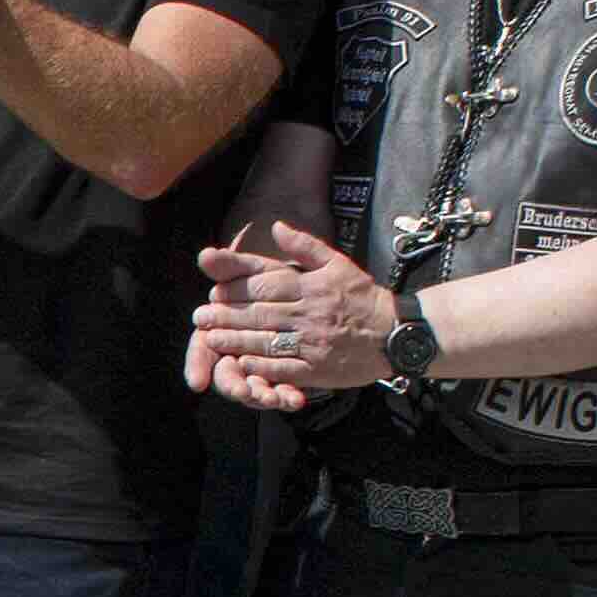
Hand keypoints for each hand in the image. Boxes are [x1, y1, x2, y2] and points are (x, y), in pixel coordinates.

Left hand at [187, 221, 397, 410]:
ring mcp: (314, 342)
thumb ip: (305, 246)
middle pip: (261, 312)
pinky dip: (261, 366)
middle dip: (226, 315)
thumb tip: (276, 227)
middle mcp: (311, 312)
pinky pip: (285, 367)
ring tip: (210, 339)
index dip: (237, 288)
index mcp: (314, 286)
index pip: (267, 285)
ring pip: (267, 340)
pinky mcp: (318, 369)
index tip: (213, 290)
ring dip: (235, 340)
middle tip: (199, 317)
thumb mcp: (338, 263)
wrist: (397, 333)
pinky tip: (240, 363)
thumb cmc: (363, 297)